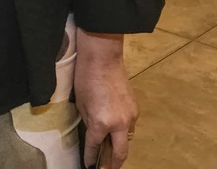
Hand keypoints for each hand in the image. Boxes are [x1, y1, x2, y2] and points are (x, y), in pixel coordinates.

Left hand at [75, 32, 136, 168]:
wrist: (103, 57)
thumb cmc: (85, 78)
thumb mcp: (81, 104)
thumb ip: (88, 122)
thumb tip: (93, 133)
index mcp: (101, 123)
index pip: (95, 147)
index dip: (91, 159)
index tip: (89, 166)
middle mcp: (119, 124)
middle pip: (120, 152)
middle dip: (114, 164)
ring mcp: (131, 116)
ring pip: (128, 139)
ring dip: (120, 148)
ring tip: (112, 154)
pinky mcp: (135, 108)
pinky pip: (130, 126)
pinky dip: (123, 132)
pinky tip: (116, 132)